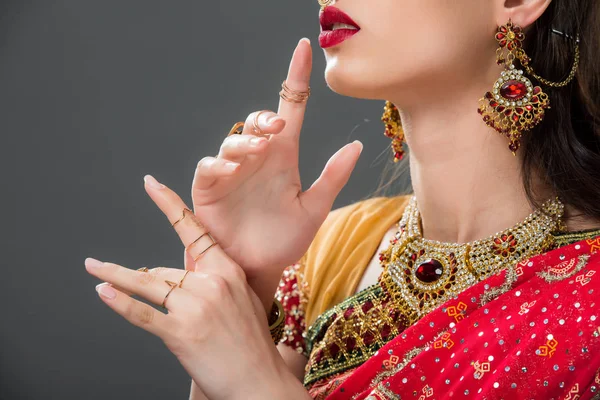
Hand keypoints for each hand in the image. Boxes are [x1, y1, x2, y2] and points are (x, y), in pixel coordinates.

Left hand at [85, 176, 308, 399]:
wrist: (258, 380)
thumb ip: (215, 282)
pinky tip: (103, 293)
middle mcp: (212, 283)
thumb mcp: (242, 301)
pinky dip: (120, 303)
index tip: (151, 184)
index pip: (194, 231)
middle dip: (149, 281)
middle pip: (164, 270)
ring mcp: (195, 306)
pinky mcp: (180, 332)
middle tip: (141, 291)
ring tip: (94, 267)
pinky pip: (142, 312)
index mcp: (229, 271)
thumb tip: (175, 277)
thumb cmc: (251, 344)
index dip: (169, 205)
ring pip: (147, 283)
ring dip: (115, 276)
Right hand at [190, 38, 362, 281]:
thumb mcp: (314, 209)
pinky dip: (219, 164)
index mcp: (284, 156)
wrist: (259, 268)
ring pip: (233, 140)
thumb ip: (332, 177)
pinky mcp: (209, 187)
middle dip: (265, 117)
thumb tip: (356, 145)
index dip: (296, 78)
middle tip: (278, 127)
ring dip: (245, 141)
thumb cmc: (285, 240)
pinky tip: (233, 169)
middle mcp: (258, 158)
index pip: (291, 109)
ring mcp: (232, 171)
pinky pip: (209, 166)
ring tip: (260, 150)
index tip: (305, 49)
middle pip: (257, 121)